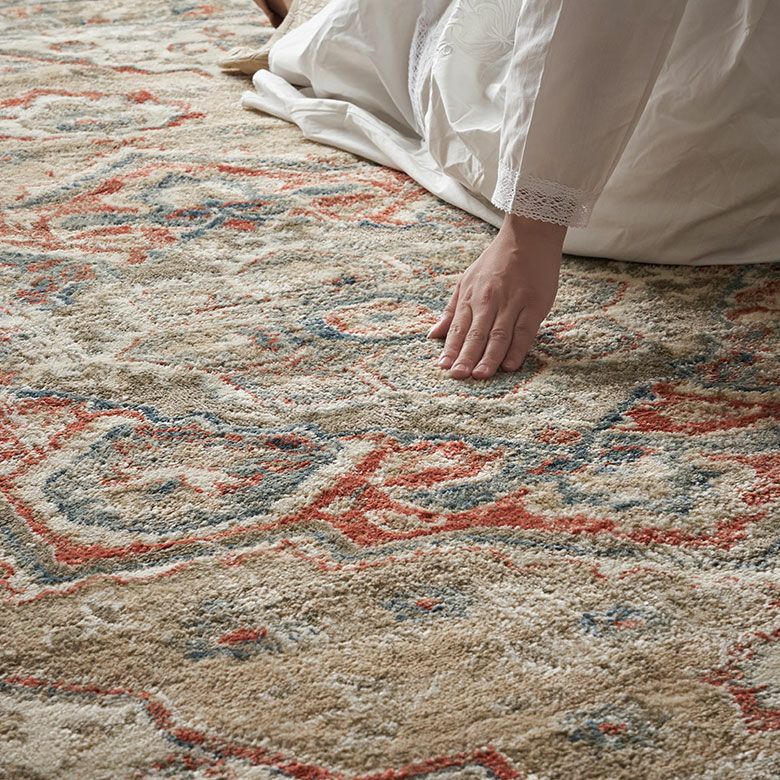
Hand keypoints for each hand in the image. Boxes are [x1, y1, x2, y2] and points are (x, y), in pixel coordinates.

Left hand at [427, 214, 565, 379]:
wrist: (529, 236)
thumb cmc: (497, 260)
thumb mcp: (467, 281)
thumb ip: (452, 311)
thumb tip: (432, 334)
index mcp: (471, 296)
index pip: (458, 328)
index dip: (450, 348)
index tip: (443, 367)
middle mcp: (489, 301)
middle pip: (476, 334)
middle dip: (466, 357)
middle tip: (458, 376)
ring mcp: (512, 303)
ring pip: (498, 335)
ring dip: (488, 357)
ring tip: (479, 376)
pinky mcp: (534, 304)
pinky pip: (524, 331)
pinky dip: (516, 349)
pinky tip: (509, 365)